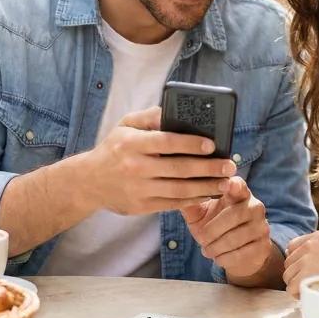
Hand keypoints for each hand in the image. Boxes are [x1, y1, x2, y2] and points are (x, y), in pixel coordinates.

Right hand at [78, 107, 235, 215]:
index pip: (167, 142)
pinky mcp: (143, 206)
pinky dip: (193, 199)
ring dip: (206, 187)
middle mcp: (136, 167)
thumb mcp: (125, 125)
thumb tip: (172, 111)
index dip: (191, 144)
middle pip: (178, 168)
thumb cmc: (113, 149)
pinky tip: (207, 193)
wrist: (89, 182)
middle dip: (208, 168)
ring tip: (224, 182)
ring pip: (179, 189)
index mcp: (132, 144)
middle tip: (229, 165)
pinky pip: (173, 204)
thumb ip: (149, 116)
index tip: (212, 145)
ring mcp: (139, 189)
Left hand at [182, 177, 273, 277]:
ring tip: (206, 250)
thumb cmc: (214, 227)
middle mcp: (254, 206)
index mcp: (238, 194)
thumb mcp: (200, 214)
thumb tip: (177, 195)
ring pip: (236, 237)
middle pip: (233, 215)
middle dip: (212, 230)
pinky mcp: (264, 246)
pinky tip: (218, 257)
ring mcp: (261, 226)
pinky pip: (242, 253)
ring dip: (216, 246)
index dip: (233, 184)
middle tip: (200, 238)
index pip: (238, 184)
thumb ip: (191, 204)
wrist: (236, 253)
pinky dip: (225, 258)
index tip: (226, 184)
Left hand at [283, 231, 318, 297]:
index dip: (299, 262)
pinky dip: (300, 295)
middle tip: (316, 280)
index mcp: (317, 236)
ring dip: (298, 285)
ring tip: (317, 286)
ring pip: (287, 276)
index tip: (313, 269)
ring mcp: (307, 259)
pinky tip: (314, 293)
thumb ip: (312, 249)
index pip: (292, 247)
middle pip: (288, 263)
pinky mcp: (305, 276)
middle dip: (298, 274)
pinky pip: (291, 288)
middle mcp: (310, 244)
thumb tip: (287, 252)